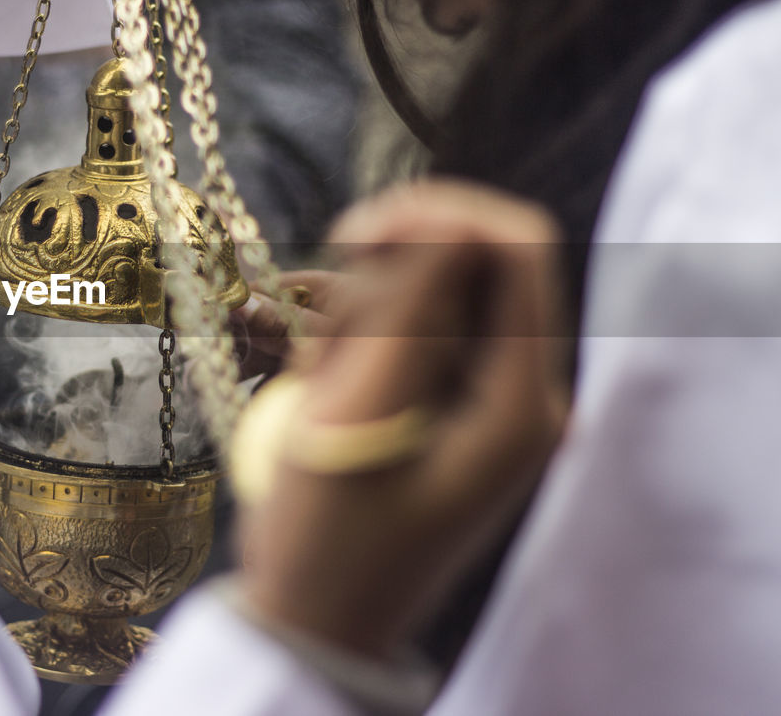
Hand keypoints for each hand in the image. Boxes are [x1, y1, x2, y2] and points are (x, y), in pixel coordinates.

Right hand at [237, 181, 568, 657]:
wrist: (314, 616)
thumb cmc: (328, 538)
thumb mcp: (354, 421)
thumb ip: (408, 317)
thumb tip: (452, 224)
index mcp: (522, 402)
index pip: (515, 249)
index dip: (438, 216)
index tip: (352, 236)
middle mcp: (522, 394)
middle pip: (473, 267)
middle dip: (387, 275)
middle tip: (316, 323)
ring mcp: (488, 403)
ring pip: (434, 298)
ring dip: (363, 313)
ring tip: (310, 377)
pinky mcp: (451, 409)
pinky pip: (413, 337)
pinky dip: (361, 341)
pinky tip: (320, 383)